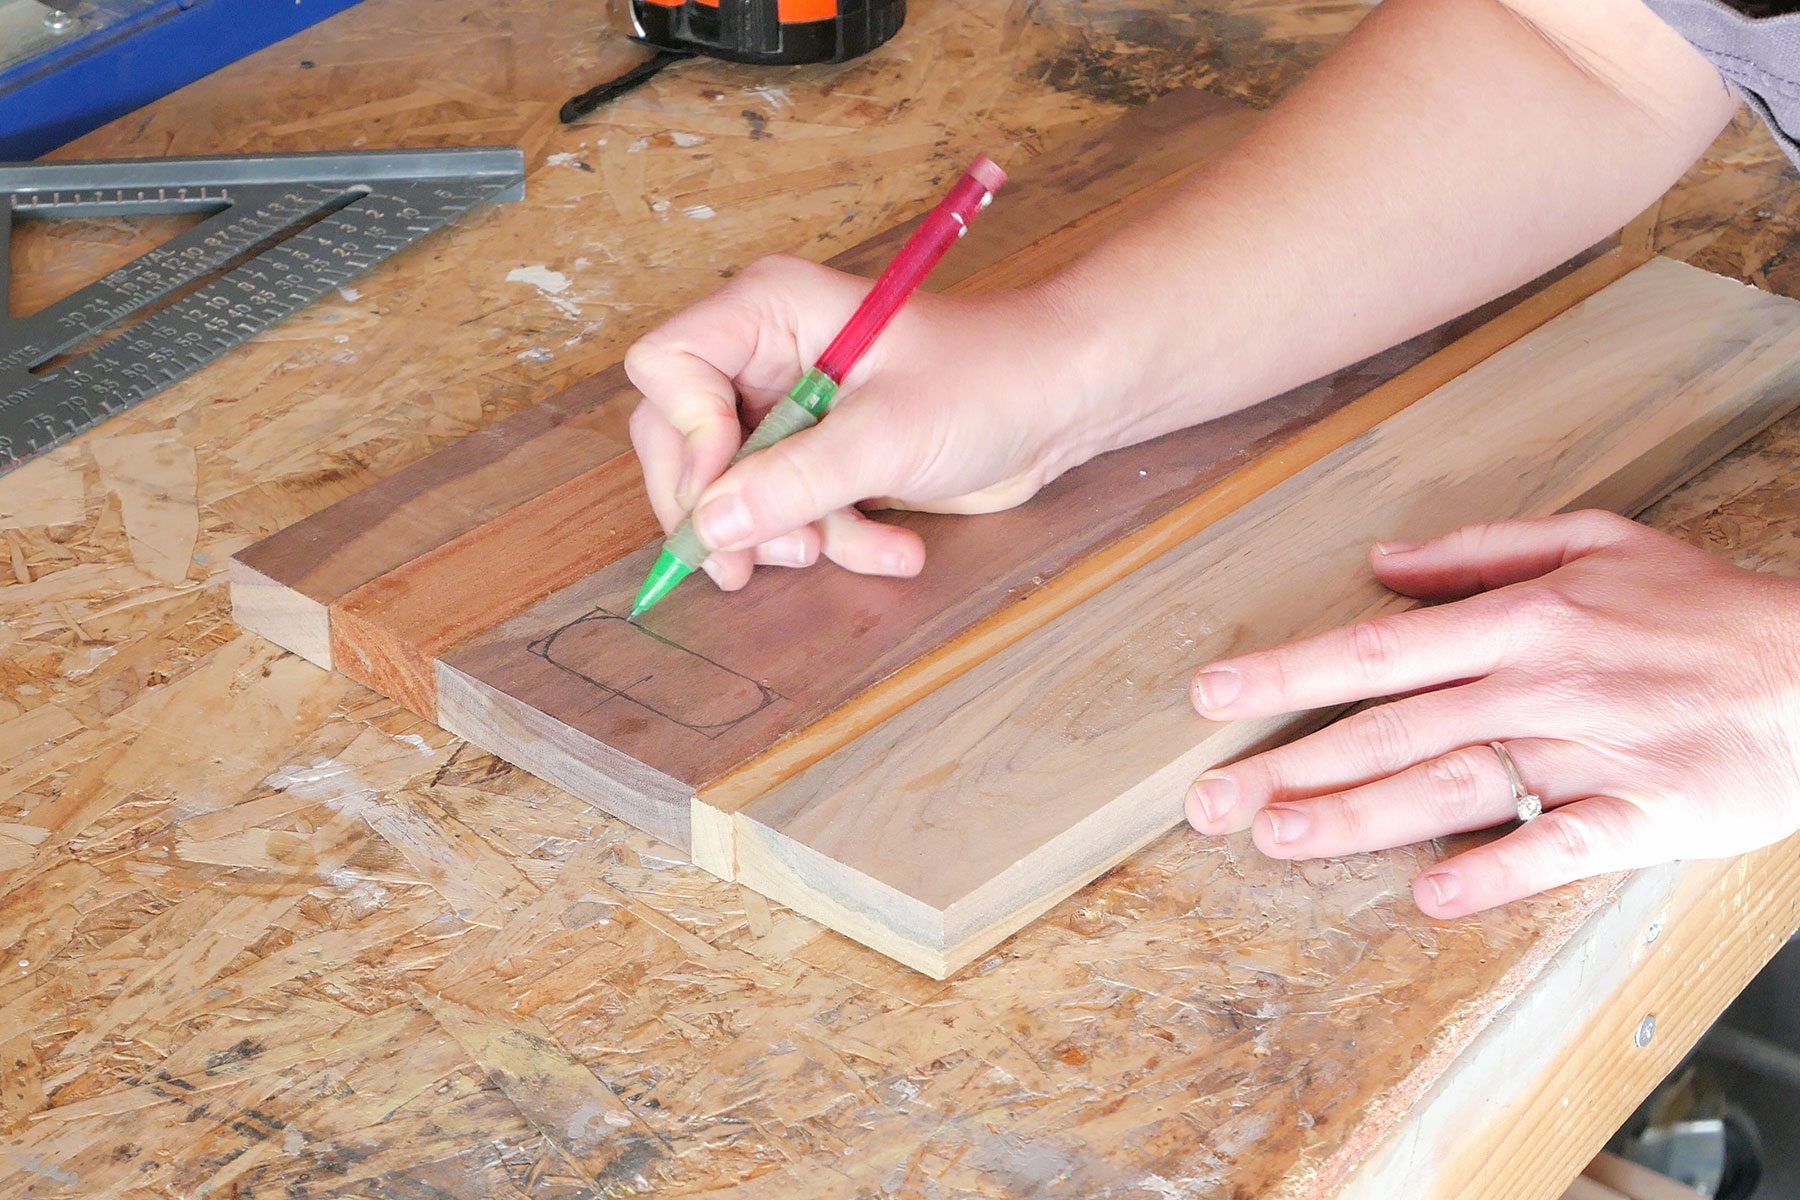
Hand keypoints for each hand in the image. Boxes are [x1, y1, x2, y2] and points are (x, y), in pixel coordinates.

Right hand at [624, 255, 1106, 590]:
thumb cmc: (990, 381)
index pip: (667, 365)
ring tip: (839, 547)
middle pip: (682, 440)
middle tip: (755, 560)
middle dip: (723, 508)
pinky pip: (792, 512)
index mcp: (769, 313)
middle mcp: (767, 356)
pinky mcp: (824, 458)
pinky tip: (894, 552)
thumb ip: (793, 483)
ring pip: (734, 491)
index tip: (727, 490)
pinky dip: (838, 541)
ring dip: (786, 535)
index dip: (684, 434)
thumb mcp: (887, 437)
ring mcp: (792, 410)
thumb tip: (709, 529)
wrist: (1064, 403)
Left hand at [1184, 510, 1799, 916]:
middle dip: (1292, 765)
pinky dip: (1498, 871)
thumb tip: (1381, 561)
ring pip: (1457, 786)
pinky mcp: (1647, 813)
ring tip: (1279, 841)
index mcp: (1523, 620)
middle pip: (1394, 728)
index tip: (1212, 697)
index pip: (1379, 649)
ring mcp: (1592, 752)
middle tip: (1209, 803)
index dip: (1289, 674)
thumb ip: (1480, 552)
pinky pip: (1561, 846)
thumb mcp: (1596, 540)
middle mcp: (1541, 684)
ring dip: (1361, 817)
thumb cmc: (1703, 606)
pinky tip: (1432, 897)